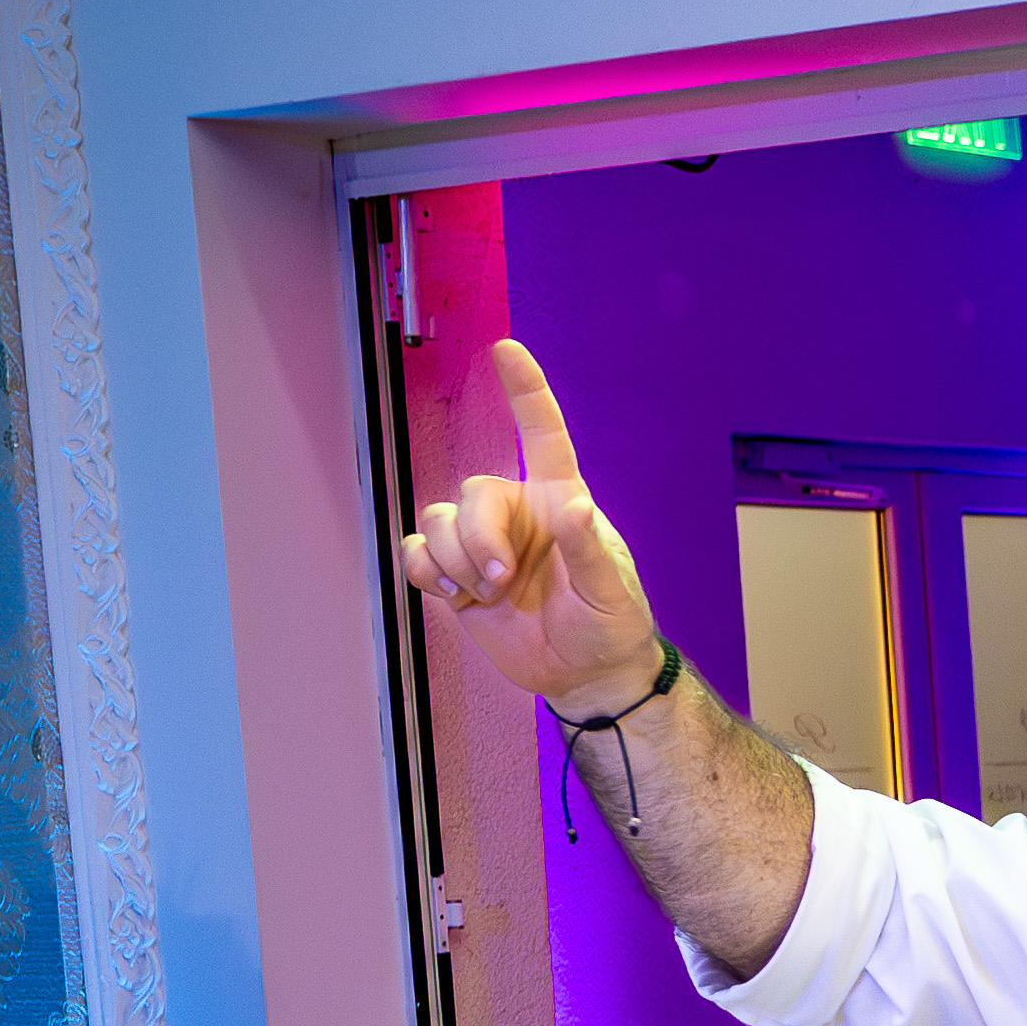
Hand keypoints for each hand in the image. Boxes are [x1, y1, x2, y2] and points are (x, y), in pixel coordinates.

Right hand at [397, 341, 659, 711]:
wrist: (584, 675)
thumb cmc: (609, 625)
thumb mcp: (610, 590)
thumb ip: (589, 550)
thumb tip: (574, 508)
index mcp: (559, 502)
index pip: (542, 436)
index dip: (525, 392)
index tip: (506, 350)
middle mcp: (517, 513)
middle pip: (471, 494)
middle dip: (479, 540)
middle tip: (505, 581)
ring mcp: (483, 544)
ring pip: (437, 522)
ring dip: (456, 562)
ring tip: (491, 594)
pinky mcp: (458, 575)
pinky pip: (416, 554)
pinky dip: (426, 572)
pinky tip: (455, 595)